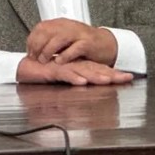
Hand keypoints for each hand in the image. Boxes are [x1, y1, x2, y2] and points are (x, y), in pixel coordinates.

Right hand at [16, 57, 132, 85]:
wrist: (25, 67)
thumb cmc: (45, 73)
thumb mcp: (64, 80)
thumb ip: (76, 81)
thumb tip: (89, 88)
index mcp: (79, 68)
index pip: (100, 70)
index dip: (114, 73)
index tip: (129, 76)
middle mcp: (74, 66)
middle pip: (96, 69)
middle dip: (112, 74)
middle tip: (127, 77)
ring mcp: (64, 68)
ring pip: (83, 71)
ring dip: (96, 76)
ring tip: (108, 80)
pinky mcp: (52, 71)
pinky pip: (64, 74)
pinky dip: (73, 78)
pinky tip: (81, 82)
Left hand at [26, 18, 117, 64]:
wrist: (105, 43)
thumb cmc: (82, 43)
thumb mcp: (64, 39)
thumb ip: (51, 41)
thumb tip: (33, 49)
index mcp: (61, 23)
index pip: (41, 27)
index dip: (32, 40)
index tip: (29, 52)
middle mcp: (68, 26)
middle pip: (47, 32)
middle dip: (37, 46)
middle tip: (34, 58)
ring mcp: (78, 34)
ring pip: (59, 39)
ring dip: (49, 50)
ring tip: (44, 60)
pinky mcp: (88, 43)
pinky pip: (74, 48)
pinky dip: (65, 55)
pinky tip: (59, 62)